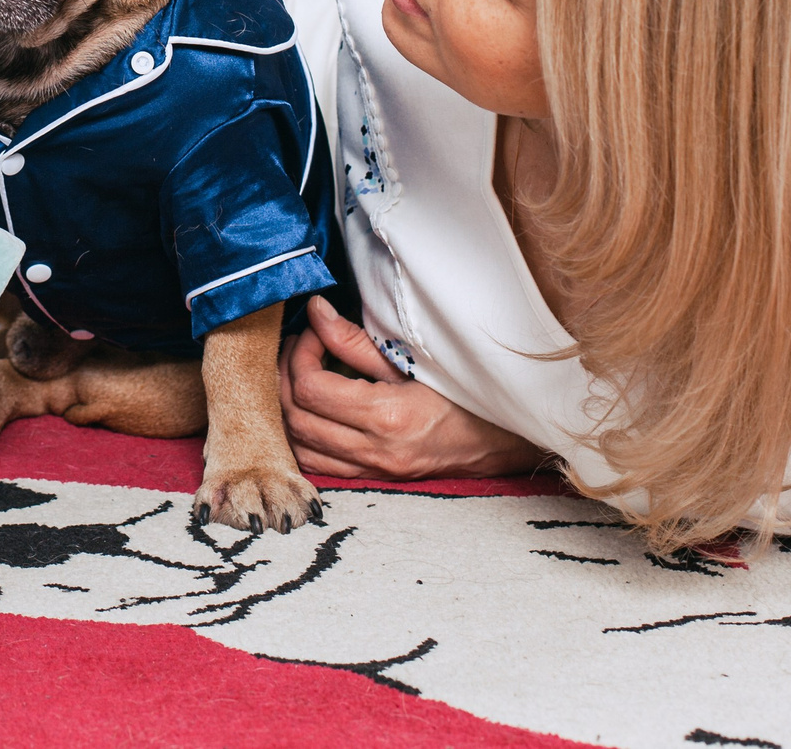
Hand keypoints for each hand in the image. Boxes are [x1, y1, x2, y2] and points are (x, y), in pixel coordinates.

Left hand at [281, 294, 547, 479]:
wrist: (506, 439)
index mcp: (387, 418)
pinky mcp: (376, 478)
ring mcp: (375, 471)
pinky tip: (310, 410)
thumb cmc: (464, 393)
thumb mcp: (413, 359)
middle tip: (297, 347)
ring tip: (298, 374)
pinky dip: (303, 437)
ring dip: (288, 409)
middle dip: (284, 377)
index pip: (310, 387)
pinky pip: (319, 465)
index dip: (300, 352)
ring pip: (300, 446)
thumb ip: (357, 339)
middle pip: (296, 418)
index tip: (312, 330)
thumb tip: (316, 311)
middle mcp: (376, 452)